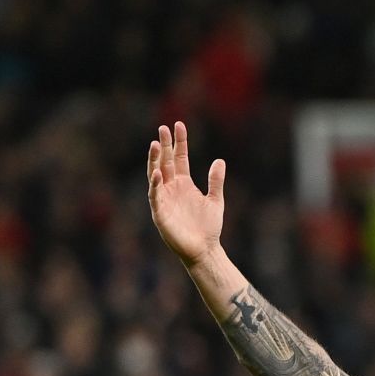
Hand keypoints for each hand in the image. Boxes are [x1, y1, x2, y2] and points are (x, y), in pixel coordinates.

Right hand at [146, 121, 226, 267]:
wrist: (204, 250)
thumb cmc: (208, 227)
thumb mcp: (215, 200)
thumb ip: (215, 181)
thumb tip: (219, 160)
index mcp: (184, 184)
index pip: (180, 158)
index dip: (179, 142)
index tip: (178, 125)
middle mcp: (172, 188)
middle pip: (166, 162)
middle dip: (165, 145)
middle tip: (163, 128)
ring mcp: (164, 199)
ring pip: (156, 175)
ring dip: (155, 161)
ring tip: (156, 144)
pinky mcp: (160, 213)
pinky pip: (155, 196)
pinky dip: (155, 185)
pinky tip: (157, 173)